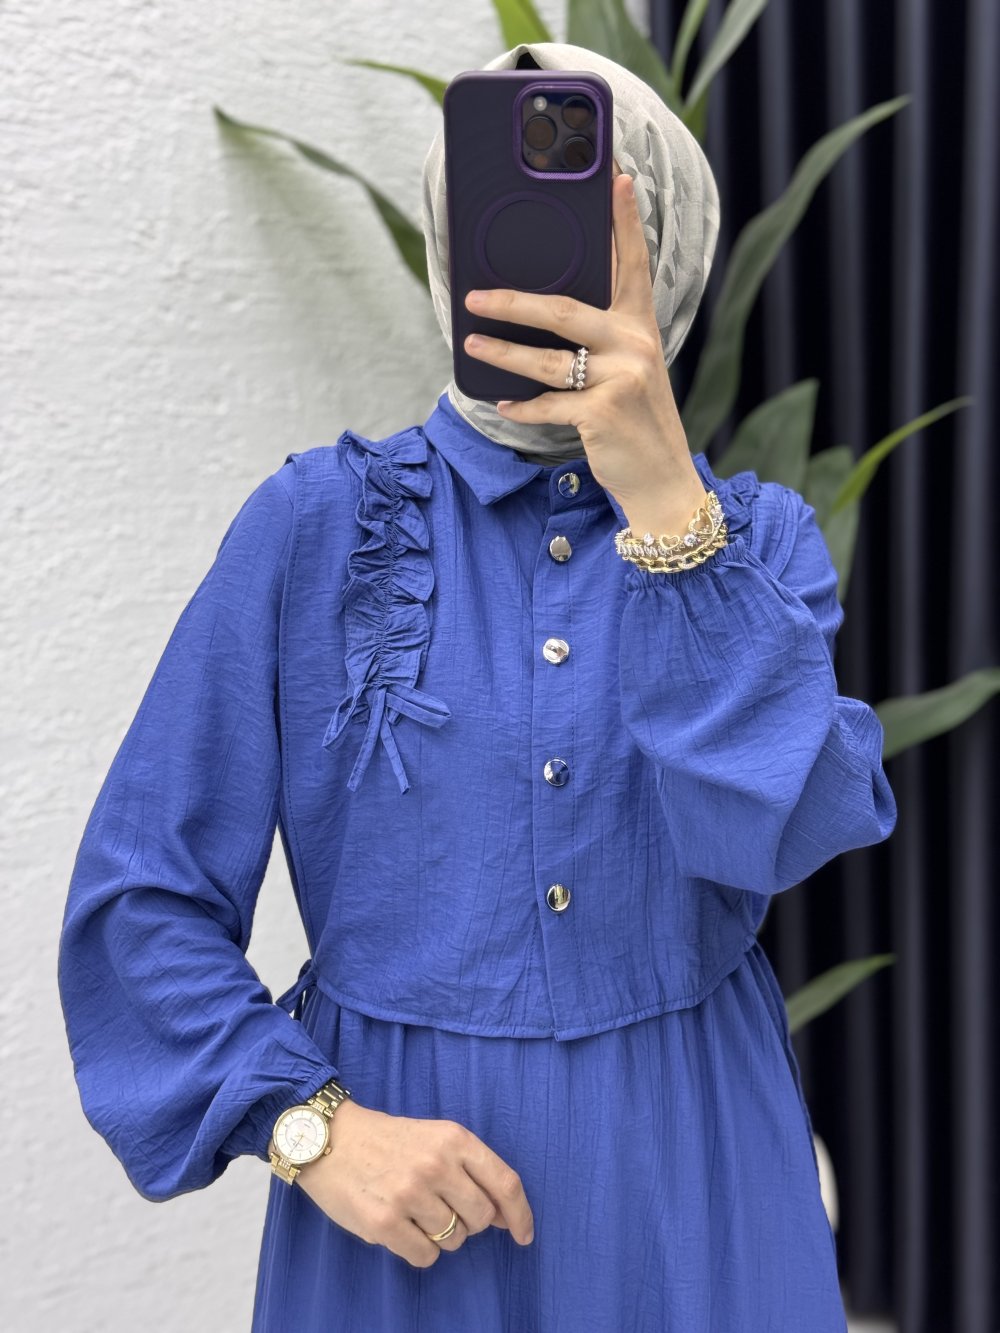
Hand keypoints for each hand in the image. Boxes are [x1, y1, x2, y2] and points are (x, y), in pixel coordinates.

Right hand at [293, 1099, 534, 1267]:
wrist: (329, 1138)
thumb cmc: (387, 1140)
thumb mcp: (435, 1138)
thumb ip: (471, 1170)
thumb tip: (505, 1216)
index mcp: (454, 1139)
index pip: (505, 1184)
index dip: (521, 1215)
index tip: (524, 1236)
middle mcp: (436, 1165)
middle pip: (482, 1218)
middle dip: (470, 1223)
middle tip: (444, 1210)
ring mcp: (409, 1194)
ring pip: (454, 1240)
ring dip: (441, 1236)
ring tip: (415, 1212)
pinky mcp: (384, 1223)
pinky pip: (425, 1257)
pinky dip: (419, 1250)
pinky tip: (401, 1228)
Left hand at [462, 171, 705, 526]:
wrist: (663, 480)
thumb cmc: (637, 422)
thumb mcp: (630, 372)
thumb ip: (601, 343)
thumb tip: (543, 319)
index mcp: (640, 328)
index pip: (632, 264)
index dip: (624, 221)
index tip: (615, 177)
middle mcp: (634, 346)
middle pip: (563, 310)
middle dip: (512, 302)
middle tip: (474, 296)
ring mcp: (620, 379)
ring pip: (546, 360)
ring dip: (502, 353)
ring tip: (472, 344)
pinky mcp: (603, 414)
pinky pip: (547, 404)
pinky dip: (522, 407)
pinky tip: (504, 404)